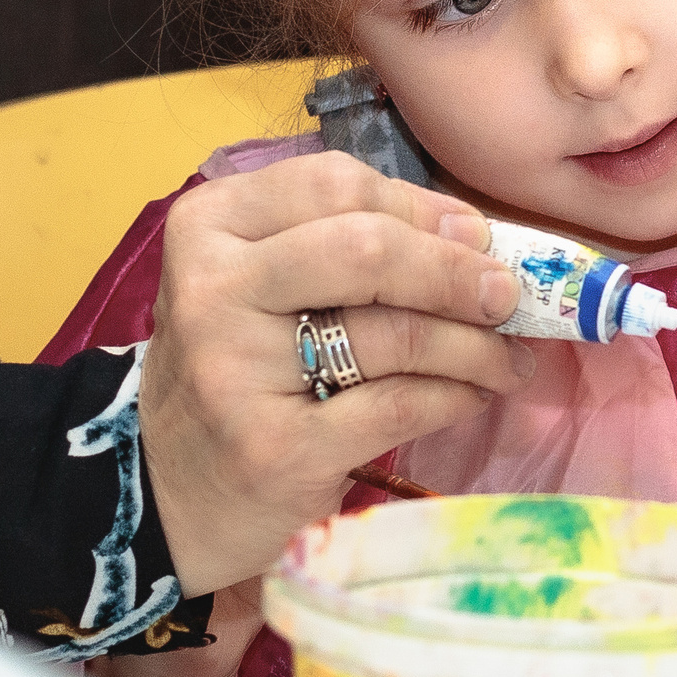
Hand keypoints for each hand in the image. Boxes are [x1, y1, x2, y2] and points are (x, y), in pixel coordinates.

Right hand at [135, 151, 531, 596]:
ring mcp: (237, 371)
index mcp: (209, 227)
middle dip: (457, 271)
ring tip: (508, 358)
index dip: (422, 207)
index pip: (335, 184)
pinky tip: (474, 396)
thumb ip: (348, 244)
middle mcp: (212, 290)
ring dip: (476, 346)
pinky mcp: (276, 447)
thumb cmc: (238, 371)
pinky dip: (456, 397)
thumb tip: (476, 235)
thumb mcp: (263, 287)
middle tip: (507, 297)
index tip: (475, 236)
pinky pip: (400, 405)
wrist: (168, 492)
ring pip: (396, 334)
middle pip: (368, 249)